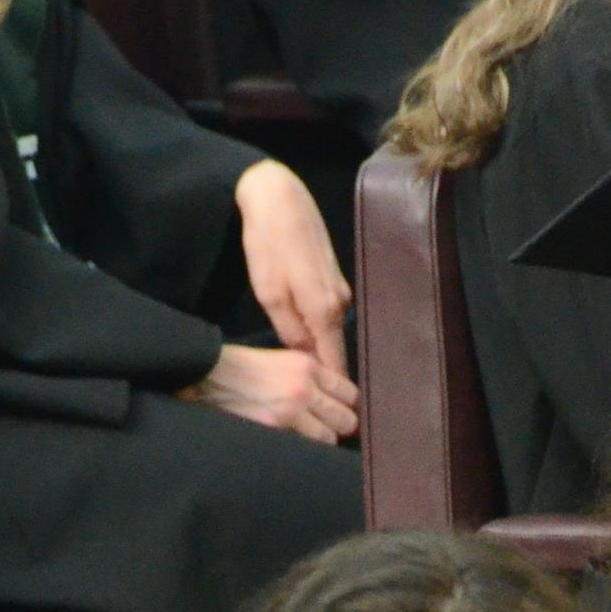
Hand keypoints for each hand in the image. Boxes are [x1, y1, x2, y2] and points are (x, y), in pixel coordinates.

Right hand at [187, 344, 358, 443]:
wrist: (204, 376)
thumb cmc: (239, 369)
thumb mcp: (279, 361)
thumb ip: (308, 376)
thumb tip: (330, 399)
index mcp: (307, 365)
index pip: (350, 394)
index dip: (345, 406)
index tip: (338, 413)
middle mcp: (305, 387)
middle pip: (347, 420)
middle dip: (338, 427)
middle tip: (327, 430)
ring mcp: (291, 411)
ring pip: (329, 440)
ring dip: (320, 442)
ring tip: (306, 439)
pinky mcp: (275, 430)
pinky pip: (304, 449)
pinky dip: (301, 450)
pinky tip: (290, 445)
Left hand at [236, 159, 351, 380]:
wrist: (280, 197)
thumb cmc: (270, 244)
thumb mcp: (270, 295)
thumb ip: (289, 332)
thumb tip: (304, 357)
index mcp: (325, 311)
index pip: (335, 363)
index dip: (334, 388)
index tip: (336, 414)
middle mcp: (340, 303)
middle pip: (334, 348)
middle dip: (326, 371)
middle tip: (315, 398)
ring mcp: (339, 288)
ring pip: (329, 329)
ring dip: (319, 345)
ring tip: (306, 369)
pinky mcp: (333, 277)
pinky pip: (327, 312)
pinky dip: (317, 324)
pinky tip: (303, 328)